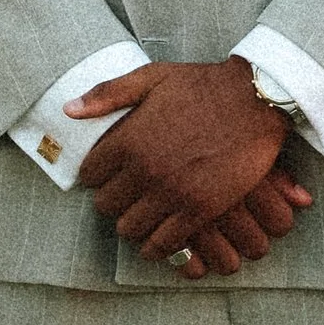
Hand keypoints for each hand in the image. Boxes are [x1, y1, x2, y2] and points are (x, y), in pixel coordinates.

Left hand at [67, 59, 310, 268]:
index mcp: (130, 138)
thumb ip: (108, 94)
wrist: (255, 100)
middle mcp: (146, 169)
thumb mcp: (152, 78)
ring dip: (131, 225)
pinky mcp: (200, 209)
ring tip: (140, 217)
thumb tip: (68, 110)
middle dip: (110, 202)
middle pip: (105, 205)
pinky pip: (164, 243)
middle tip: (123, 197)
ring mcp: (173, 192)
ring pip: (130, 229)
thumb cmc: (203, 86)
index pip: (89, 174)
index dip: (94, 175)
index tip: (104, 175)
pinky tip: (158, 240)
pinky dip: (156, 247)